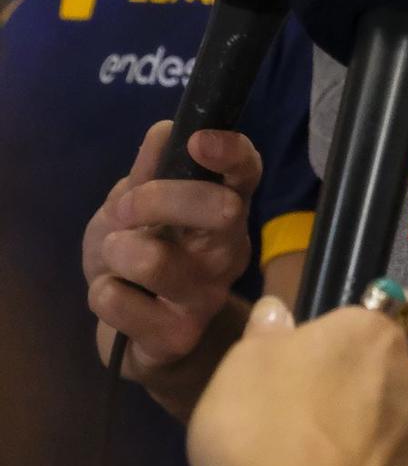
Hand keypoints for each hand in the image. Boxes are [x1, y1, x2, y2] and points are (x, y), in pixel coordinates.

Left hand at [83, 120, 258, 380]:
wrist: (134, 335)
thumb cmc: (140, 254)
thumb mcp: (134, 206)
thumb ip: (148, 170)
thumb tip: (165, 129)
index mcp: (226, 208)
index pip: (248, 172)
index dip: (231, 151)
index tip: (198, 140)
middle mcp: (229, 250)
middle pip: (218, 209)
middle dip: (156, 198)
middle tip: (124, 209)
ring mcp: (208, 296)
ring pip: (155, 259)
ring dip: (116, 249)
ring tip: (114, 258)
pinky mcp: (178, 336)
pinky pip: (118, 302)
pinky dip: (101, 292)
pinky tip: (116, 298)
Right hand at [187, 299, 407, 465]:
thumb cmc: (264, 430)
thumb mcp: (241, 367)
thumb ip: (266, 336)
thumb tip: (278, 312)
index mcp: (373, 340)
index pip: (359, 335)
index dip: (328, 362)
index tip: (299, 389)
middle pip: (386, 394)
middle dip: (357, 415)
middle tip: (305, 447)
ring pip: (399, 455)